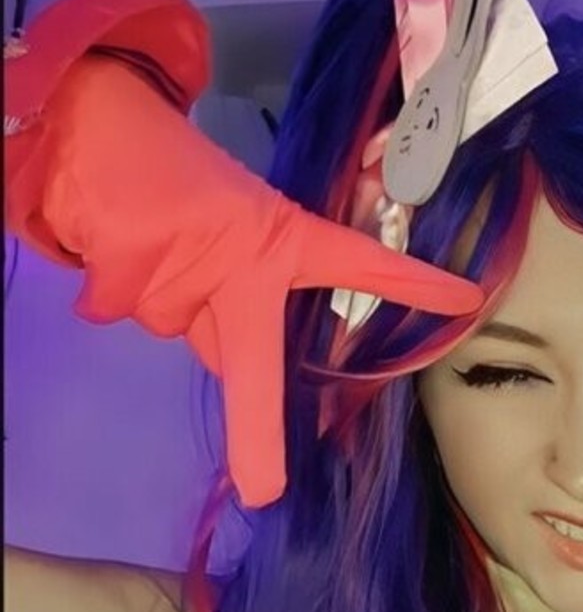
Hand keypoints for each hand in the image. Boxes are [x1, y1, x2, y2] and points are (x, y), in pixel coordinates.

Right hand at [5, 0, 480, 506]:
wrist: (90, 120)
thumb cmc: (170, 181)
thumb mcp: (225, 231)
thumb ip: (238, 297)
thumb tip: (227, 363)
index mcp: (279, 239)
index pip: (357, 262)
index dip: (409, 283)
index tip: (464, 300)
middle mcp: (243, 254)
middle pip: (253, 364)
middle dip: (258, 433)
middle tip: (265, 491)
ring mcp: (188, 261)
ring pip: (175, 330)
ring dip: (159, 302)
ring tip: (144, 241)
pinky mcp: (129, 265)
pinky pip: (120, 310)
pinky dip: (109, 292)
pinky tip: (108, 241)